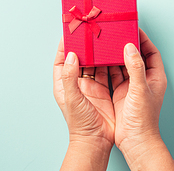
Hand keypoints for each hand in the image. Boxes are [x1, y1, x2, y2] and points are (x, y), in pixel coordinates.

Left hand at [53, 39, 113, 169]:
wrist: (96, 140)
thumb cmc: (80, 123)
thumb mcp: (72, 98)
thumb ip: (70, 77)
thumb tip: (71, 56)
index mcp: (64, 84)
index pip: (61, 61)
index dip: (63, 47)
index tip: (69, 34)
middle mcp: (77, 83)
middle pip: (78, 59)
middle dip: (82, 46)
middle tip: (88, 32)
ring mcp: (90, 86)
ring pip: (93, 64)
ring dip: (96, 53)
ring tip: (100, 40)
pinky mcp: (104, 90)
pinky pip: (106, 71)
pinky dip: (108, 62)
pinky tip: (112, 53)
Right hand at [110, 28, 173, 169]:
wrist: (135, 140)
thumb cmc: (144, 118)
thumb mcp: (140, 89)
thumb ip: (135, 67)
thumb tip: (130, 47)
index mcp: (155, 77)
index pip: (151, 51)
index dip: (143, 39)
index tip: (133, 28)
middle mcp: (144, 79)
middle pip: (136, 56)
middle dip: (127, 44)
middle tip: (118, 33)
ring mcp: (132, 86)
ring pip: (124, 64)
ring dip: (116, 54)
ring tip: (108, 43)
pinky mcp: (121, 92)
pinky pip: (114, 74)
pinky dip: (108, 66)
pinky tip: (101, 60)